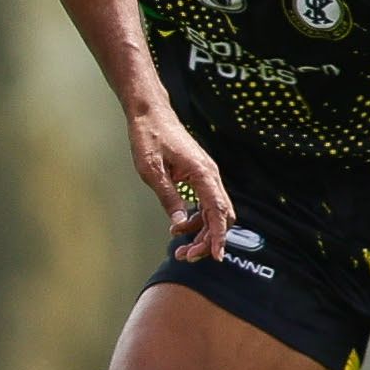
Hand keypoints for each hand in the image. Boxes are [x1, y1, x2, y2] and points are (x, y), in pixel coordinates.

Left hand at [128, 105, 232, 262]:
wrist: (151, 113)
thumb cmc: (149, 137)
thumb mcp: (152, 170)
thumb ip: (168, 197)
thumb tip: (180, 223)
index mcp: (202, 173)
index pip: (217, 211)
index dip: (218, 236)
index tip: (216, 256)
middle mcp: (210, 174)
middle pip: (220, 216)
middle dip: (207, 239)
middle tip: (185, 254)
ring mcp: (206, 175)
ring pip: (213, 212)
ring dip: (200, 232)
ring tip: (179, 246)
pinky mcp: (199, 176)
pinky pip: (205, 203)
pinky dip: (196, 219)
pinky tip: (178, 226)